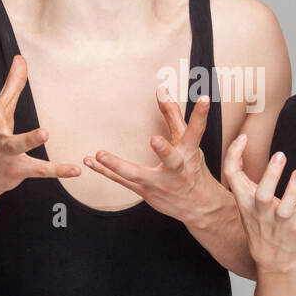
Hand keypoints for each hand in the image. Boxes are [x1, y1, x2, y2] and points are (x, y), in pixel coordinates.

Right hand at [0, 45, 79, 200]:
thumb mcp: (1, 111)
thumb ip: (13, 84)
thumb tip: (21, 57)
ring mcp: (3, 152)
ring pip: (14, 145)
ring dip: (28, 139)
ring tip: (44, 132)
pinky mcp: (17, 170)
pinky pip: (39, 170)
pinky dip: (58, 170)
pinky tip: (75, 170)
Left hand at [83, 85, 215, 220]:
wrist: (198, 206)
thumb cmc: (192, 169)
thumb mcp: (187, 143)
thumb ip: (173, 115)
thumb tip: (162, 89)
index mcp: (189, 154)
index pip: (196, 132)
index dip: (201, 115)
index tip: (205, 99)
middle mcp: (177, 170)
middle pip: (172, 160)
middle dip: (165, 150)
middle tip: (156, 139)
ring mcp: (159, 183)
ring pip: (137, 175)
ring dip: (117, 165)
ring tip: (99, 154)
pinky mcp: (144, 191)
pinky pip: (122, 181)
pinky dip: (105, 171)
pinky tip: (89, 161)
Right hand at [223, 132, 295, 275]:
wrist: (272, 260)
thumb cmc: (260, 223)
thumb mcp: (245, 202)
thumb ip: (242, 177)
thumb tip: (240, 141)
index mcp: (245, 201)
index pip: (232, 175)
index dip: (233, 154)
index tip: (243, 137)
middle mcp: (261, 212)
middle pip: (262, 194)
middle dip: (271, 175)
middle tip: (280, 155)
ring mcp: (281, 222)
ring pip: (287, 207)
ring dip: (294, 190)